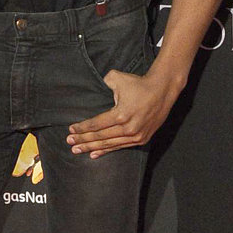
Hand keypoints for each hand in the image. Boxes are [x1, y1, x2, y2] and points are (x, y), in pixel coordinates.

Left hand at [66, 68, 182, 157]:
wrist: (163, 90)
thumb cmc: (139, 84)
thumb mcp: (118, 78)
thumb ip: (104, 82)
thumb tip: (97, 85)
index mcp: (120, 115)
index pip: (96, 124)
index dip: (82, 128)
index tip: (71, 130)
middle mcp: (128, 128)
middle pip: (100, 137)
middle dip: (83, 140)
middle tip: (70, 143)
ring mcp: (135, 136)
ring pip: (109, 144)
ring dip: (92, 148)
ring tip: (77, 150)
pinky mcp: (141, 139)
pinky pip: (120, 146)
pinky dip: (107, 150)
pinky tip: (95, 154)